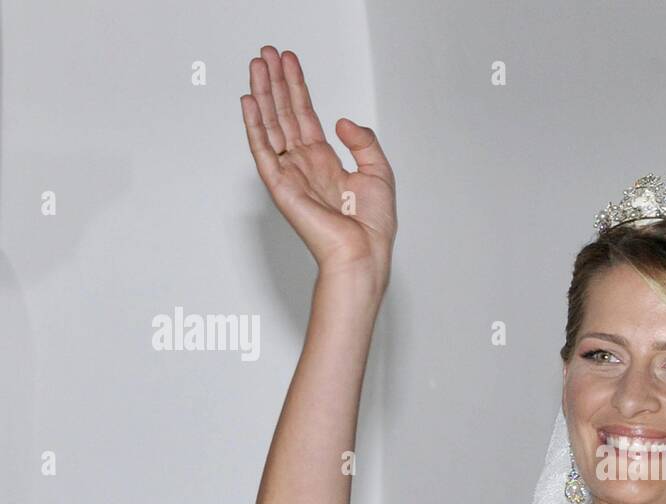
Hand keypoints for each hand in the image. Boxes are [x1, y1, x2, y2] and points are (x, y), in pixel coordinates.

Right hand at [240, 45, 396, 282]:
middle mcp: (304, 165)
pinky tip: (249, 101)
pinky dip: (254, 125)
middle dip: (276, 82)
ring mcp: (290, 174)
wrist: (363, 252)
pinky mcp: (280, 186)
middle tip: (267, 53)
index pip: (305, 116)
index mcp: (325, 162)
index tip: (290, 62)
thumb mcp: (379, 172)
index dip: (297, 88)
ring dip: (263, 94)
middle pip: (284, 114)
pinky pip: (262, 150)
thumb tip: (342, 121)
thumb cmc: (372, 226)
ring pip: (271, 124)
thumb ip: (362, 142)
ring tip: (257, 65)